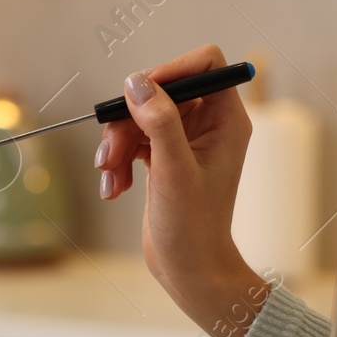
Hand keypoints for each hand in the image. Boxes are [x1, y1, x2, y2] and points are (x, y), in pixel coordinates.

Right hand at [93, 44, 266, 336]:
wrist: (189, 271)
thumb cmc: (193, 228)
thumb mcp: (173, 172)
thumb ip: (159, 123)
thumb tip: (137, 83)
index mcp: (227, 120)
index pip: (204, 65)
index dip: (169, 71)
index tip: (138, 95)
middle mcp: (209, 125)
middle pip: (161, 93)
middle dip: (129, 120)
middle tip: (110, 153)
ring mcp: (185, 142)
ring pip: (141, 117)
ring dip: (117, 144)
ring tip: (110, 178)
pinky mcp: (164, 158)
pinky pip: (133, 140)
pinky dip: (118, 161)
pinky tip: (114, 188)